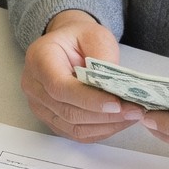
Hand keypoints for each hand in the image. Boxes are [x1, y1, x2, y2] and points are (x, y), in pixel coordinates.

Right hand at [21, 9, 141, 142]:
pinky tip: (118, 122)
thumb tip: (114, 89)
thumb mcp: (95, 35)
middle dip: (104, 115)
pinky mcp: (50, 119)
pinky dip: (99, 131)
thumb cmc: (80, 38)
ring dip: (105, 125)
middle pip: (67, 111)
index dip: (88, 99)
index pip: (60, 87)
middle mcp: (33, 85)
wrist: (67, 46)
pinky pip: (75, 133)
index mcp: (40, 59)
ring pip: (72, 126)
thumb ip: (102, 58)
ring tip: (131, 116)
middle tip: (135, 111)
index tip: (117, 104)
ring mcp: (39, 105)